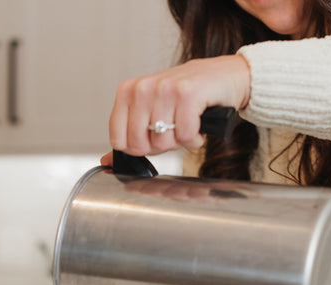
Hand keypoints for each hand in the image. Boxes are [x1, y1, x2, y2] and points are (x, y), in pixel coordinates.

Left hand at [107, 54, 250, 156]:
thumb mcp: (151, 113)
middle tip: (174, 129)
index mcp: (127, 92)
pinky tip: (199, 124)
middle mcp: (143, 88)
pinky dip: (195, 138)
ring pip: (164, 142)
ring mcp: (164, 89)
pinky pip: (185, 136)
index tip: (152, 136)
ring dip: (180, 141)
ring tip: (187, 123)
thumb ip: (128, 137)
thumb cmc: (186, 98)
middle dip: (161, 146)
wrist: (224, 77)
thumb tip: (106, 162)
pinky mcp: (187, 93)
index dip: (139, 148)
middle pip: (141, 145)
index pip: (119, 141)